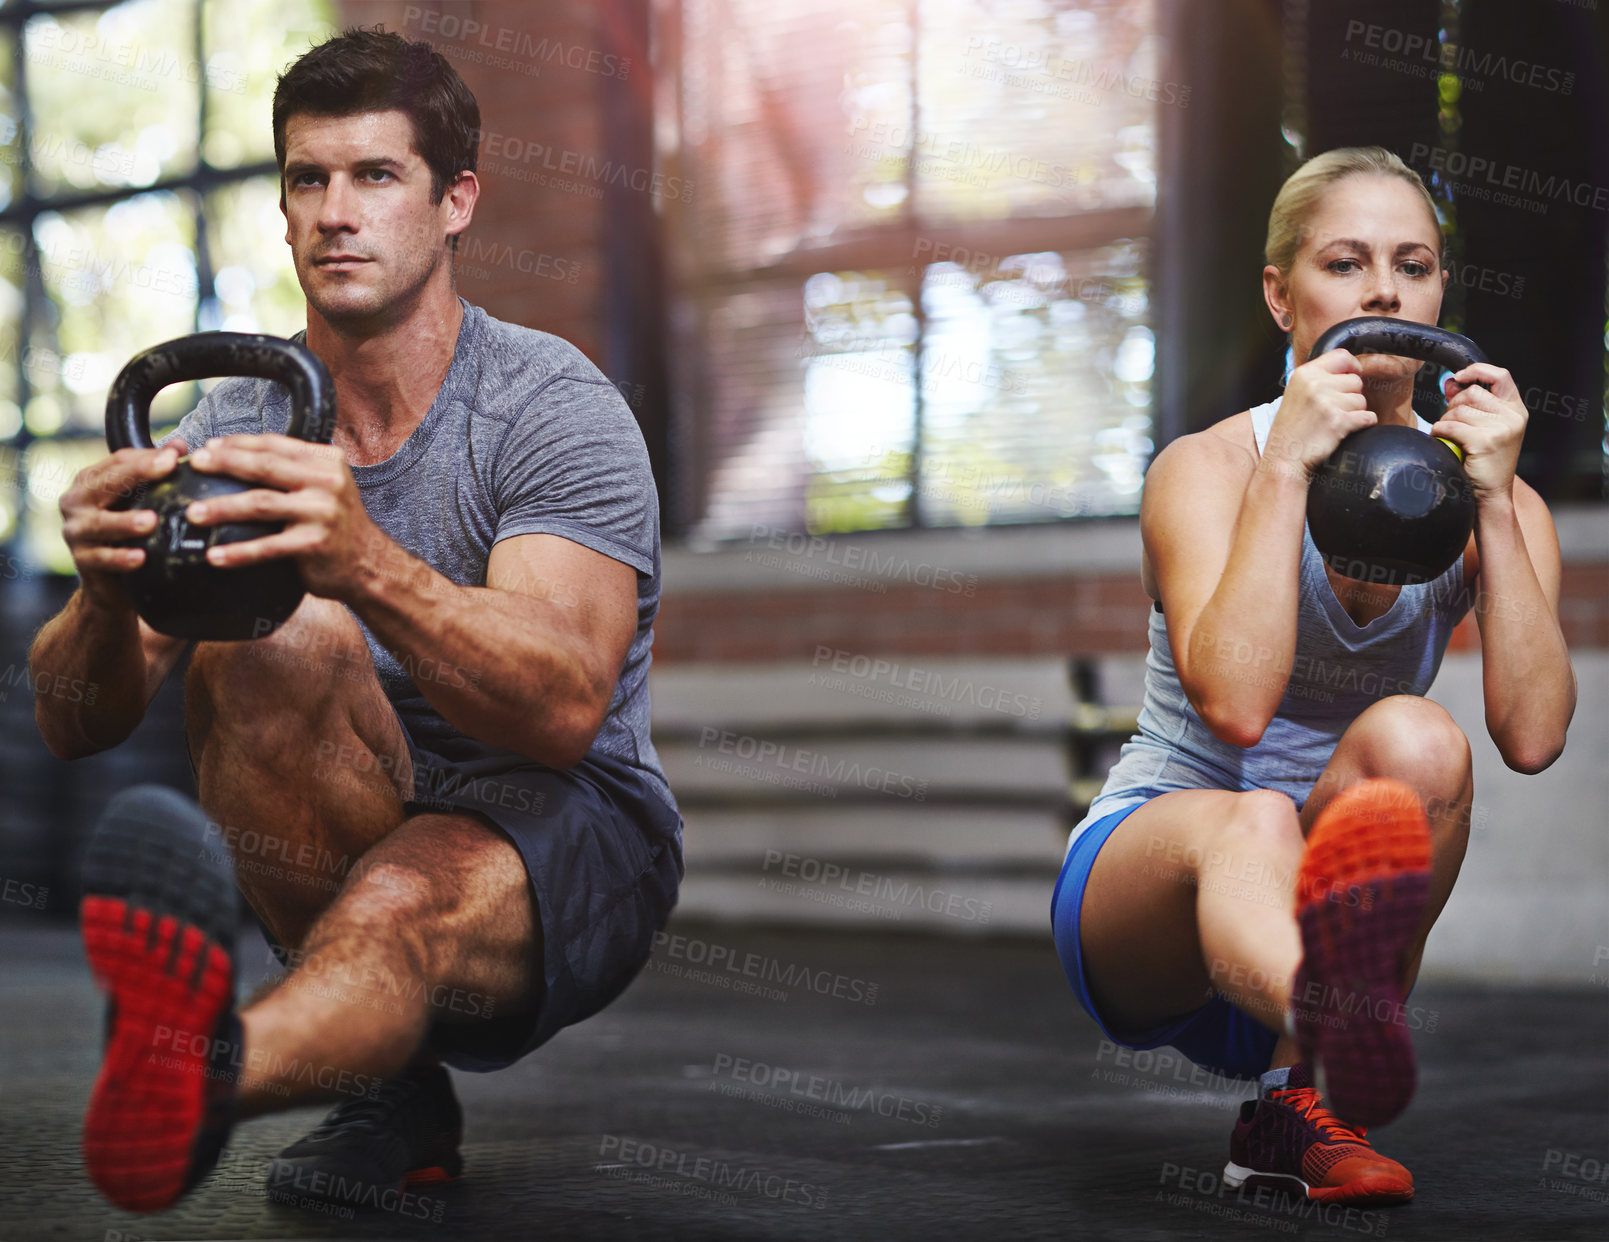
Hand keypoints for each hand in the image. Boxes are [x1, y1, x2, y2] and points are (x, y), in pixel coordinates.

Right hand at [59, 441, 185, 608]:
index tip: (174, 456)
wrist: (111, 582)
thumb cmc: (127, 531)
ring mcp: (76, 531)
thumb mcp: (140, 499)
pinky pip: (101, 558)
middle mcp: (77, 501)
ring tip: (151, 521)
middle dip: (136, 474)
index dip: (145, 457)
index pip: (117, 462)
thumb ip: (155, 472)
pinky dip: (120, 558)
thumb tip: (179, 445)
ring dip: (125, 522)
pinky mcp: (81, 560)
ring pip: (100, 523)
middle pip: (105, 484)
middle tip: (166, 468)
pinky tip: (141, 558)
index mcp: (91, 481)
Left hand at [184, 434, 379, 600]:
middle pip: (265, 467)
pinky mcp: (314, 544)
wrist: (369, 563)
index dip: (239, 444)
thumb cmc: (337, 523)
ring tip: (193, 513)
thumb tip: (236, 454)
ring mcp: (322, 512)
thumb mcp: (325, 485)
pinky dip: (238, 553)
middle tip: (195, 465)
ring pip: (260, 504)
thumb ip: (294, 469)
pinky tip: (215, 556)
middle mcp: (327, 482)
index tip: (209, 446)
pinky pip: (267, 547)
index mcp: (326, 462)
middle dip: (225, 463)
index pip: (276, 445)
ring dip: (222, 508)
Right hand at [1266, 349, 1374, 476]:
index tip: (1352, 375)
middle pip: (1356, 381)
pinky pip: (1367, 417)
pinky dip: (1363, 424)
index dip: (1352, 366)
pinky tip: (1345, 429)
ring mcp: (1327, 403)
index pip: (1342, 356)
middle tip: (1333, 410)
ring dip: (1354, 412)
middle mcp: (1315, 385)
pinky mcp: (1338, 422)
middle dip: (1351, 396)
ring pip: (1362, 400)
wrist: (1284, 458)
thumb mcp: (1295, 393)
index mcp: (1304, 374)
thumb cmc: (1290, 428)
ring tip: (1334, 422)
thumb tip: (1348, 369)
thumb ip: (1317, 378)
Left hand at [1434, 364, 1525, 500]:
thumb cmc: (1485, 460)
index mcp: (1516, 410)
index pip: (1501, 376)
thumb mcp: (1483, 427)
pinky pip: (1450, 426)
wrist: (1491, 493)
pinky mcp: (1485, 441)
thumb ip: (1469, 403)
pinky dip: (1440, 432)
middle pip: (1471, 393)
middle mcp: (1513, 416)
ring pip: (1458, 410)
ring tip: (1451, 437)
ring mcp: (1501, 429)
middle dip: (1453, 406)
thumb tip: (1450, 381)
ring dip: (1445, 422)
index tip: (1458, 376)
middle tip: (1453, 424)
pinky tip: (1444, 441)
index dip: (1477, 370)